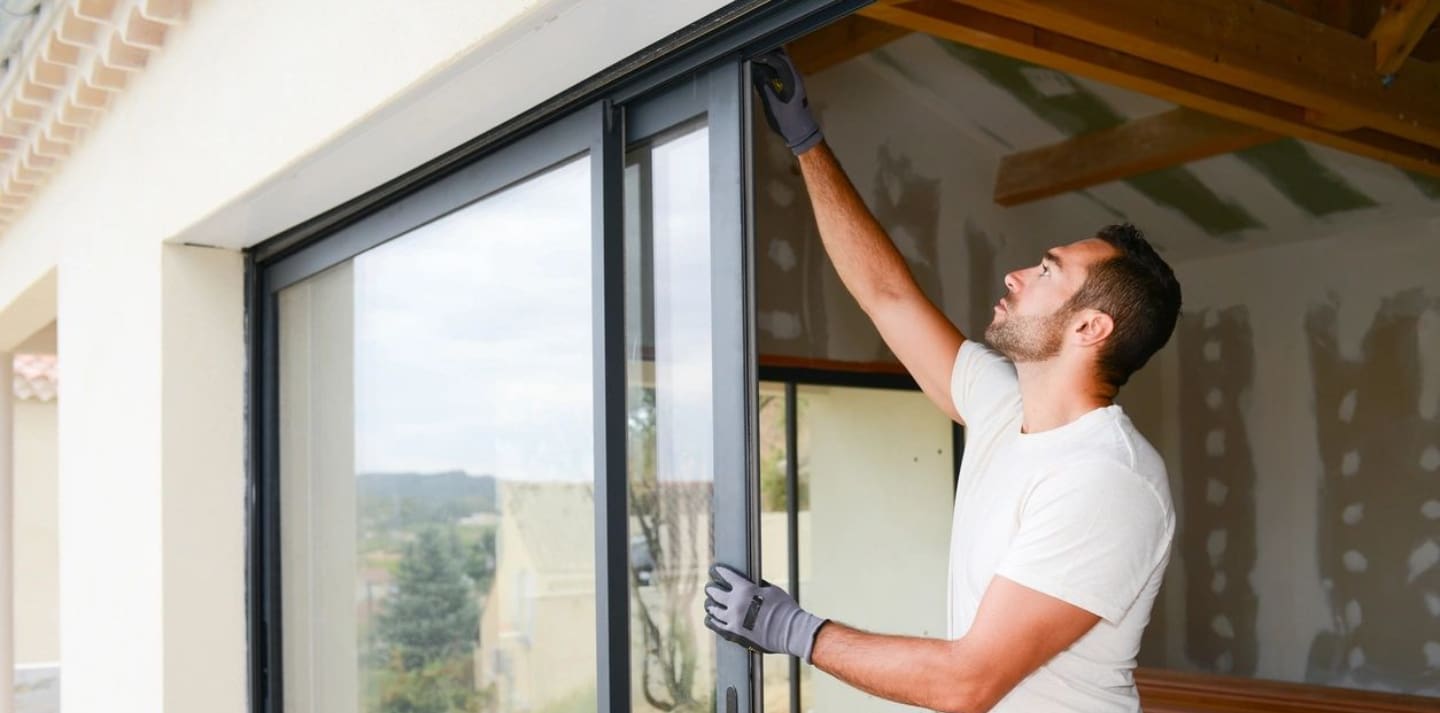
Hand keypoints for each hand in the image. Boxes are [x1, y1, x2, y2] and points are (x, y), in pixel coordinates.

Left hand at [703, 563, 826, 662]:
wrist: (791, 632)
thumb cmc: (785, 609)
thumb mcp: (771, 589)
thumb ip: (756, 585)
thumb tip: (749, 582)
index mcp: (745, 589)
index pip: (724, 576)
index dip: (717, 571)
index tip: (714, 569)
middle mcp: (735, 604)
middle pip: (714, 592)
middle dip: (711, 588)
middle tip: (710, 587)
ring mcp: (733, 620)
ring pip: (712, 609)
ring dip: (710, 604)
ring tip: (710, 603)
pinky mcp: (733, 634)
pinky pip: (716, 625)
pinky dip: (711, 620)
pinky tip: (710, 618)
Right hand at [751, 49, 822, 154]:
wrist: (801, 133)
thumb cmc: (788, 122)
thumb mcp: (771, 104)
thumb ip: (763, 86)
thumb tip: (756, 71)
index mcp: (793, 80)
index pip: (780, 60)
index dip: (766, 56)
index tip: (754, 56)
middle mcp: (796, 77)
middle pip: (783, 57)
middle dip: (768, 54)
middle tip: (753, 55)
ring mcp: (796, 80)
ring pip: (783, 62)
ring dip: (770, 60)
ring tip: (756, 61)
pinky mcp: (793, 85)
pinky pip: (783, 70)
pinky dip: (773, 67)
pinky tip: (764, 71)